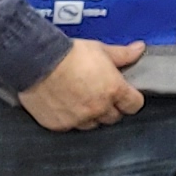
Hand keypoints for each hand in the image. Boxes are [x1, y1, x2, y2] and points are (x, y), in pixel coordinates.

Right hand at [18, 39, 143, 130]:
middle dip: (110, 108)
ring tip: (81, 101)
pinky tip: (64, 106)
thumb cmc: (69, 54)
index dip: (131, 100)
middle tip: (100, 95)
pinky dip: (70, 119)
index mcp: (114, 90)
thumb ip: (123, 54)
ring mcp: (78, 119)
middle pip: (114, 117)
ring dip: (91, 116)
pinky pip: (70, 127)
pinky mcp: (59, 125)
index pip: (134, 105)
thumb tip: (139, 48)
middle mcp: (98, 108)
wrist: (36, 61)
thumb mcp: (100, 50)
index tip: (125, 95)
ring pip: (92, 125)